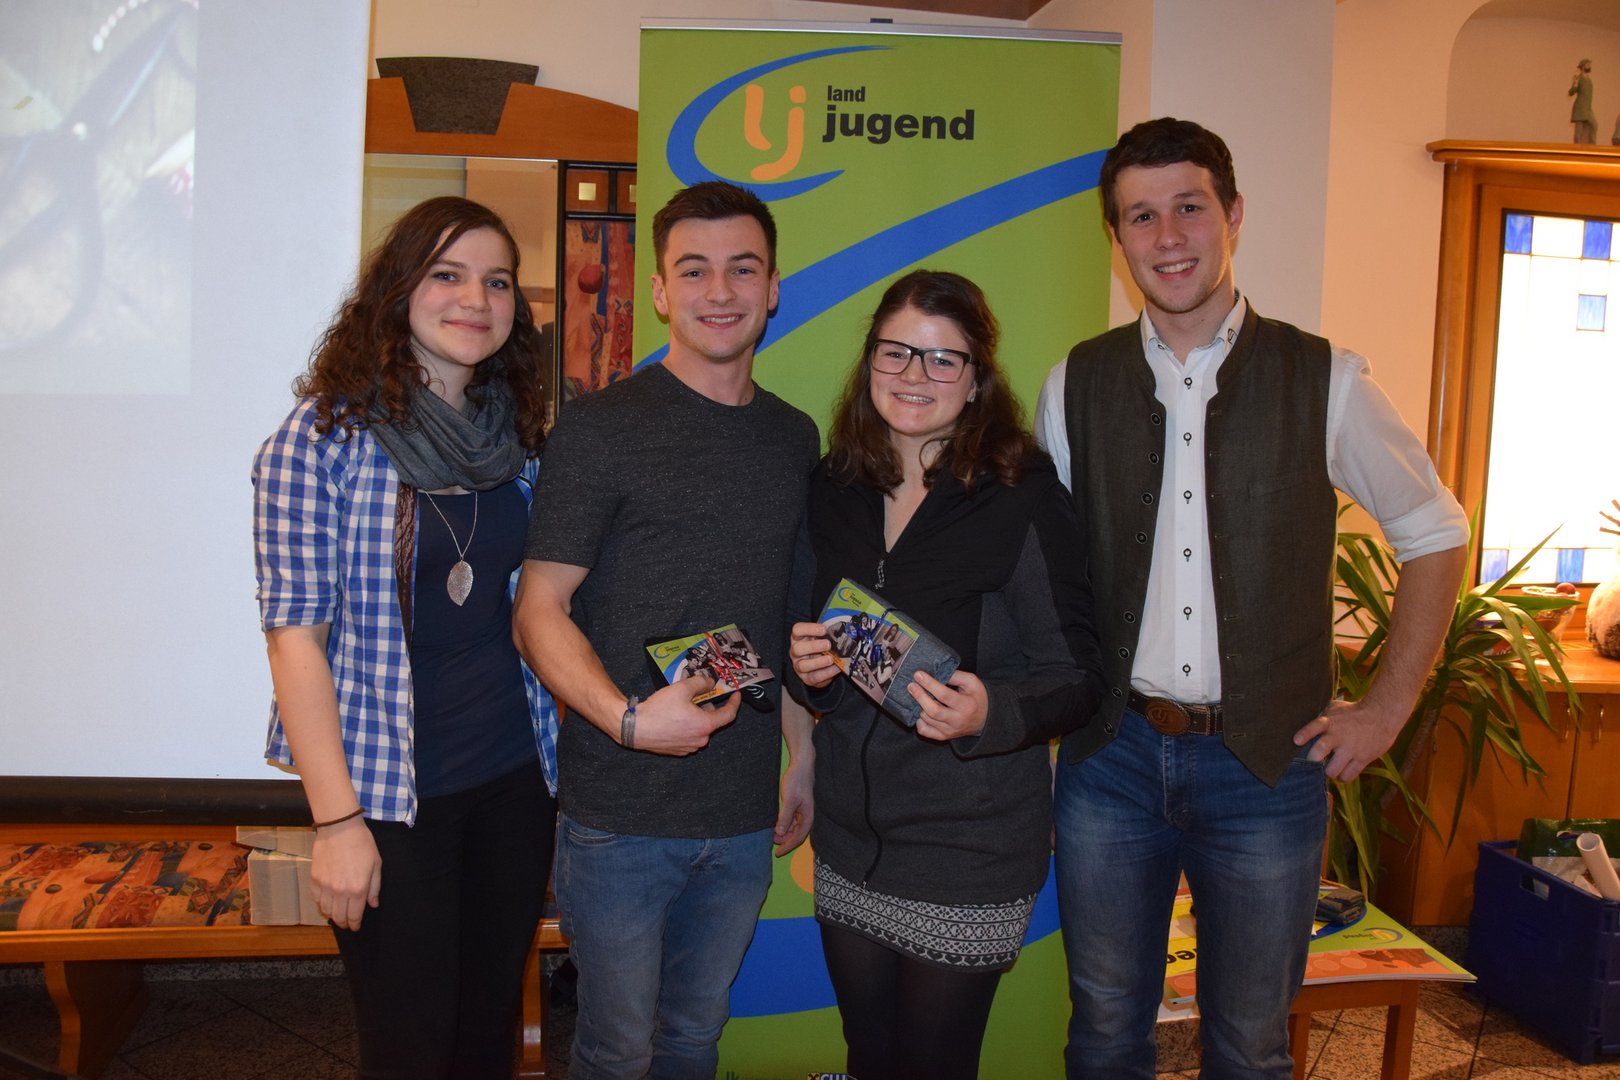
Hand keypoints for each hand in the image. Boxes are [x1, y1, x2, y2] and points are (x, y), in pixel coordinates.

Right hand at [310, 815, 381, 930]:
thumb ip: (374, 887)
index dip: (355, 924)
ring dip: (332, 916)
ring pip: (326, 910)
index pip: (355, 915)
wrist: (340, 828)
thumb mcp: (376, 864)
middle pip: (339, 917)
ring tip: (337, 915)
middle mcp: (340, 891)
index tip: (355, 926)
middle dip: (344, 923)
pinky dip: (321, 904)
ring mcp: (325, 886)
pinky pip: (316, 899)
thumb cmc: (362, 843)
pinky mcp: (314, 879)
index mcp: (358, 889)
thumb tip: (373, 904)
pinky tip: (326, 902)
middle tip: (347, 924)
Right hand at [627, 674, 740, 754]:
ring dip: (695, 717)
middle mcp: (700, 740)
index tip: (735, 694)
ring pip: (699, 728)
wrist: (634, 728)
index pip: (729, 715)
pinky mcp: (677, 751)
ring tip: (680, 705)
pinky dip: (686, 726)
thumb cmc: (659, 709)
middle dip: (707, 707)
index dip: (734, 702)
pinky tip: (672, 718)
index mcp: (705, 726)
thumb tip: (711, 682)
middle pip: (711, 720)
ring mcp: (689, 748)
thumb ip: (700, 683)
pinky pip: (688, 736)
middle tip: (695, 695)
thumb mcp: (682, 688)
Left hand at [774, 747, 813, 855]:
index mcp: (808, 817)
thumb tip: (779, 833)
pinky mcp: (797, 806)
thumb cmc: (797, 781)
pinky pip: (791, 820)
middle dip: (785, 840)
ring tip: (772, 835)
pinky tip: (776, 825)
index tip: (778, 852)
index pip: (798, 837)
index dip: (788, 846)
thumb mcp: (789, 800)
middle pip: (796, 834)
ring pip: (793, 828)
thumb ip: (785, 817)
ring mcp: (802, 811)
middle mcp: (806, 816)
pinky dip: (784, 825)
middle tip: (772, 843)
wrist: (801, 765)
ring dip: (783, 833)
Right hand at [788, 622, 839, 688]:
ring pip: (803, 665)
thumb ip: (828, 633)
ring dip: (818, 662)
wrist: (821, 665)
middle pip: (798, 648)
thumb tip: (843, 631)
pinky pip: (814, 677)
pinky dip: (826, 673)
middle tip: (828, 644)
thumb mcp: (822, 637)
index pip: (797, 630)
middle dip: (813, 646)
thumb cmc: (821, 647)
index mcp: (798, 638)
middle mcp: (795, 652)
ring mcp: (799, 666)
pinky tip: (836, 668)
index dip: (809, 628)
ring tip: (831, 659)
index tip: (824, 629)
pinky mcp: (806, 678)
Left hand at [909, 670, 988, 741]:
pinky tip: (920, 711)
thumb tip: (936, 672)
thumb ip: (956, 676)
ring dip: (918, 706)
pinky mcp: (944, 736)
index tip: (918, 674)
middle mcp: (958, 720)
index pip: (944, 695)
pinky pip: (925, 731)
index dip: (929, 684)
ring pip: (927, 720)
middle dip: (919, 697)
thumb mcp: (972, 683)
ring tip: (915, 694)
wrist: (985, 720)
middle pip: (933, 711)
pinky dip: (919, 721)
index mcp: (967, 705)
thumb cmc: (977, 698)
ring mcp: (950, 731)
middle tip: (911, 685)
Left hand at [1292, 697, 1404, 781]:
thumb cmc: (1354, 712)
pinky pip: (1348, 776)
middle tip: (1314, 760)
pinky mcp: (1362, 759)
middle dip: (1313, 759)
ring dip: (1329, 771)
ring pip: (1333, 770)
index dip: (1305, 734)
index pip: (1315, 726)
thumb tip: (1307, 727)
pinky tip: (1343, 772)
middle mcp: (1339, 736)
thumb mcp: (1335, 709)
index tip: (1297, 741)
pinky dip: (1343, 777)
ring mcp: (1351, 749)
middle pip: (1320, 750)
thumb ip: (1322, 718)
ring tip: (1331, 768)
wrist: (1382, 715)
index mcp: (1330, 722)